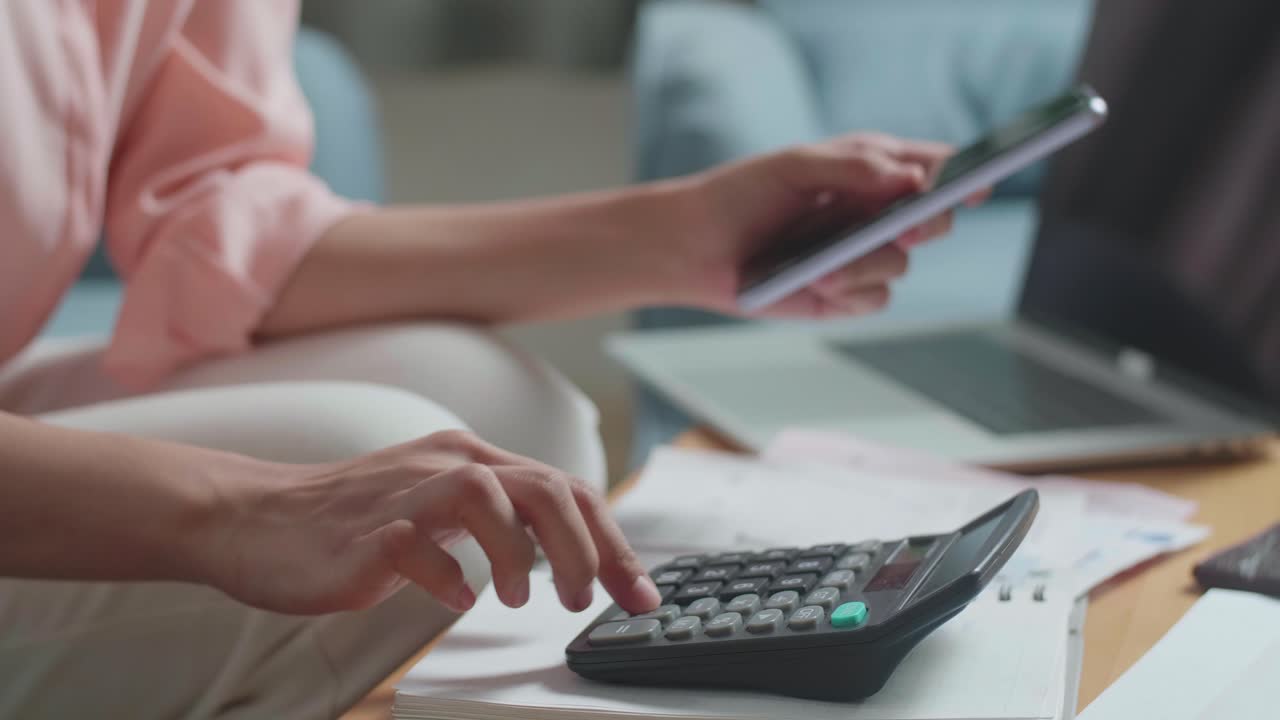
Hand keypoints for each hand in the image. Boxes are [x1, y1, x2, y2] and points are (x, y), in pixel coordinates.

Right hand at [198, 429, 660, 615]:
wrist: (254, 517)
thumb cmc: (352, 519)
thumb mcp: (440, 506)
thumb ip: (499, 518)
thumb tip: (570, 553)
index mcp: (471, 459)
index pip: (565, 490)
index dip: (612, 542)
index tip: (638, 594)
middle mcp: (446, 465)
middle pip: (543, 488)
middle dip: (585, 549)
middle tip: (587, 601)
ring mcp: (404, 495)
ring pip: (488, 498)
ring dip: (521, 553)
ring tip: (519, 600)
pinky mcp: (364, 532)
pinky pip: (415, 546)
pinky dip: (446, 576)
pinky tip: (455, 600)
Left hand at [676, 132, 988, 317]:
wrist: (698, 246)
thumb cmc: (744, 195)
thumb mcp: (794, 167)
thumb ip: (853, 167)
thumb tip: (911, 178)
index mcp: (871, 170)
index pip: (931, 167)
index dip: (962, 175)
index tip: (975, 183)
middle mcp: (875, 213)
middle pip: (934, 218)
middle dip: (924, 223)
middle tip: (906, 228)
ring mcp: (864, 255)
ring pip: (901, 263)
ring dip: (866, 264)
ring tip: (823, 266)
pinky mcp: (846, 294)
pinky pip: (875, 298)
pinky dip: (849, 292)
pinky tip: (816, 285)